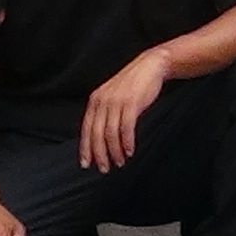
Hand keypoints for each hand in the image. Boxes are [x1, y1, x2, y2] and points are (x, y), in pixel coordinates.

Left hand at [76, 52, 168, 171]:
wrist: (149, 66)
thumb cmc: (132, 84)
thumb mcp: (112, 96)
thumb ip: (104, 113)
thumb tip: (100, 138)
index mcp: (95, 101)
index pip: (86, 129)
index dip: (85, 148)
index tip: (86, 164)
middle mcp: (102, 101)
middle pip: (96, 134)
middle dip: (99, 155)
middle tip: (104, 169)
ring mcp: (116, 102)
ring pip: (110, 133)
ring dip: (114, 152)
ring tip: (119, 162)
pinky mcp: (131, 103)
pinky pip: (126, 128)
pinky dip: (127, 142)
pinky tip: (130, 151)